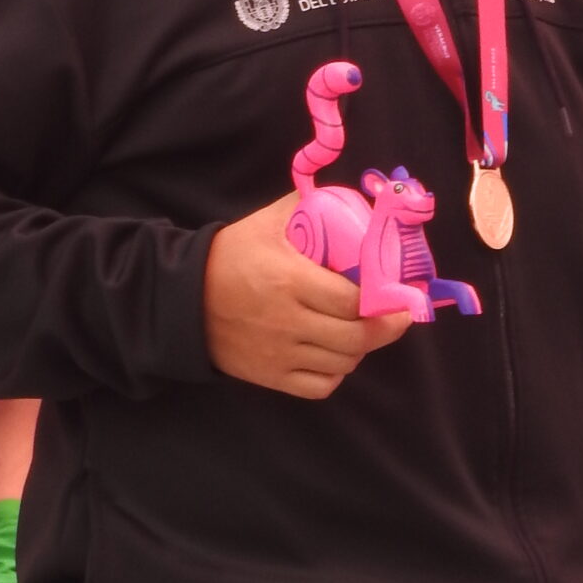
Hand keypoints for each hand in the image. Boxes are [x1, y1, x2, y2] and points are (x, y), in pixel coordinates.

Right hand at [204, 195, 412, 398]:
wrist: (183, 299)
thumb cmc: (230, 257)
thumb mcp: (266, 223)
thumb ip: (306, 206)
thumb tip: (349, 197)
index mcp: (290, 281)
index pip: (352, 301)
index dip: (383, 302)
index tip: (399, 296)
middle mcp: (288, 322)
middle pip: (355, 337)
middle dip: (386, 329)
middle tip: (397, 318)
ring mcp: (280, 354)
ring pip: (342, 363)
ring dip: (361, 349)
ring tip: (364, 332)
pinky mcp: (271, 376)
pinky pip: (319, 386)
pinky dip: (336, 374)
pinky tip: (336, 356)